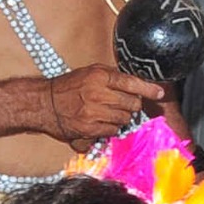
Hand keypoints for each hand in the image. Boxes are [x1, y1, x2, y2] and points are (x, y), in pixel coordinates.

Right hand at [44, 64, 165, 143]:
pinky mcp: (89, 129)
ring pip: (124, 119)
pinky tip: (100, 121)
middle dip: (131, 105)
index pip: (131, 82)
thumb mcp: (91, 72)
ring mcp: (93, 113)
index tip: (159, 92)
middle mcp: (97, 94)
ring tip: (107, 112)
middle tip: (120, 103)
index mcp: (99, 77)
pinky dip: (110, 128)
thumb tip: (138, 84)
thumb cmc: (69, 87)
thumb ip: (114, 77)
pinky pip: (113, 131)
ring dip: (120, 117)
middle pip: (132, 104)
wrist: (45, 103)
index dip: (148, 88)